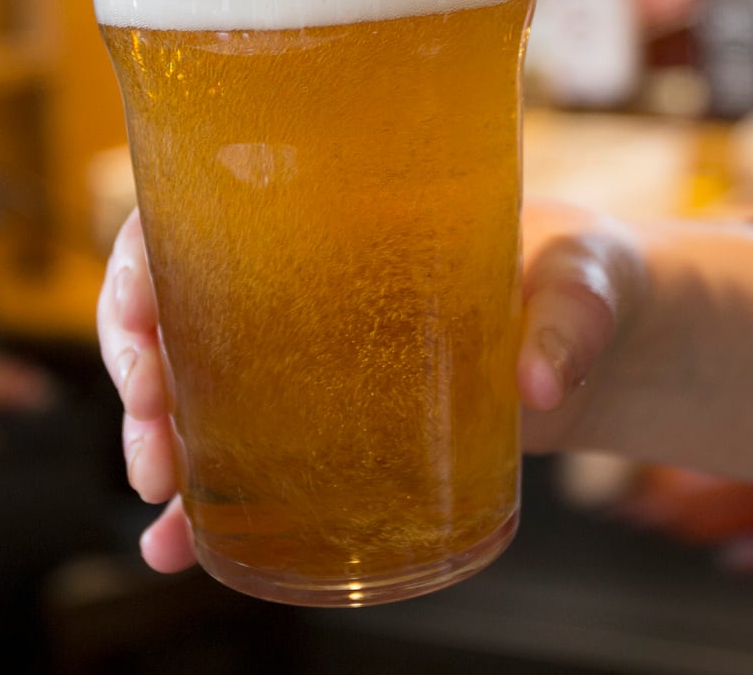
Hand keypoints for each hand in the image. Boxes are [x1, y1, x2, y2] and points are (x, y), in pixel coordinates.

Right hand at [97, 199, 752, 573]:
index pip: (195, 213)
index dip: (142, 269)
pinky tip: (181, 544)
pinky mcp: (334, 419)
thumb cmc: (587, 271)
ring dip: (157, 439)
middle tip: (153, 443)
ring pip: (191, 382)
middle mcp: (301, 275)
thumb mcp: (585, 274)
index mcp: (332, 207)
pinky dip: (205, 503)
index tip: (141, 330)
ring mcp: (309, 351)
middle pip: (173, 306)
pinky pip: (246, 453)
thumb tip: (538, 390)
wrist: (612, 334)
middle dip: (139, 374)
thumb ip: (570, 318)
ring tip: (162, 500)